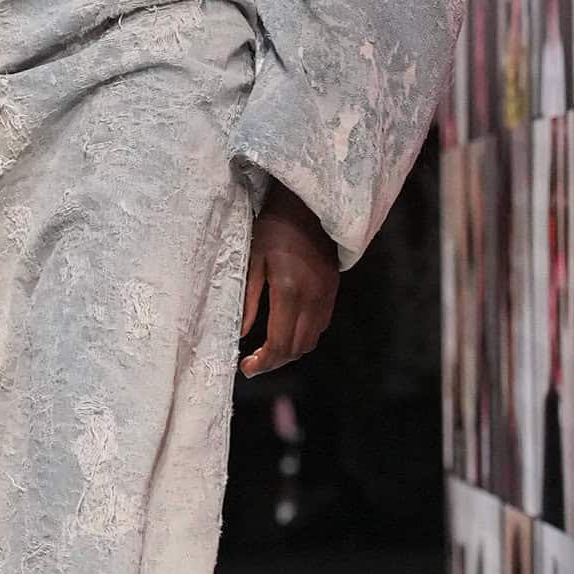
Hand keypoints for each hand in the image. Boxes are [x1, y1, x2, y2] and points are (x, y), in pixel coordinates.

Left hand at [238, 184, 338, 376]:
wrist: (309, 206)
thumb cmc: (274, 227)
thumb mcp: (252, 259)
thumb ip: (247, 299)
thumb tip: (240, 334)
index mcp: (289, 292)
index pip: (279, 344)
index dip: (263, 363)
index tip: (245, 367)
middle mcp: (313, 299)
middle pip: (297, 349)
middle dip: (274, 362)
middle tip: (253, 362)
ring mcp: (326, 297)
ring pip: (311, 341)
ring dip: (289, 351)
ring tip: (267, 350)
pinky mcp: (333, 291)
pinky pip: (320, 326)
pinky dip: (303, 336)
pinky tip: (286, 329)